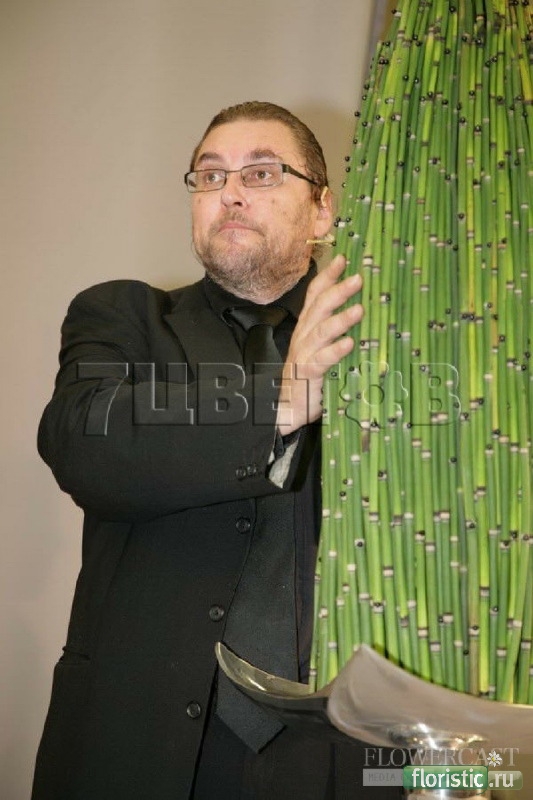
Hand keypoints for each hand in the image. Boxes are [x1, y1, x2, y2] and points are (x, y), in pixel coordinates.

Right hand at [276, 254, 362, 434]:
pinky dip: (336, 351)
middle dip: (338, 290)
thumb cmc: (306, 378)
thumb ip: (333, 334)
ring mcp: (304, 354)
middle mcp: (304, 336)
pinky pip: (322, 360)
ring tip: (359, 309)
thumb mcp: (318, 350)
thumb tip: (360, 313)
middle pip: (319, 307)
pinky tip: (350, 343)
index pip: (315, 296)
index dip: (327, 277)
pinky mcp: (307, 374)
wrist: (284, 409)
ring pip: (322, 331)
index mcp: (306, 328)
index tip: (342, 258)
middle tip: (358, 278)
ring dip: (341, 319)